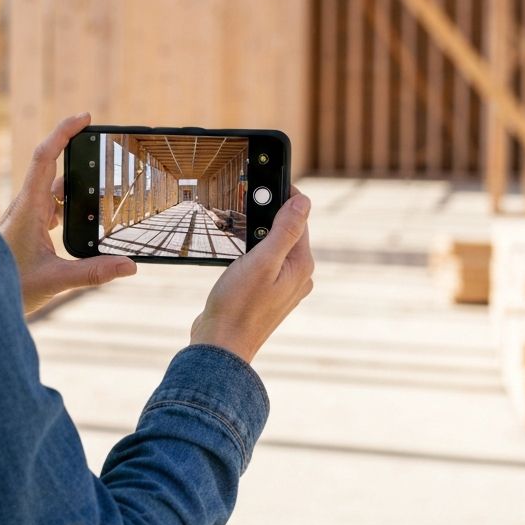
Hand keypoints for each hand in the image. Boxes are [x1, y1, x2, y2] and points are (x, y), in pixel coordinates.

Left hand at [0, 112, 136, 315]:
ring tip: (105, 185)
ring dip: (76, 184)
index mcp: (29, 207)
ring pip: (53, 189)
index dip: (64, 131)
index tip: (85, 117)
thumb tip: (129, 266)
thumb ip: (93, 273)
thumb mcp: (55, 281)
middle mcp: (26, 206)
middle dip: (79, 154)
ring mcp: (26, 216)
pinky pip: (51, 205)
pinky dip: (70, 204)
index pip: (46, 156)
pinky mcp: (28, 228)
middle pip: (53, 167)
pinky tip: (85, 217)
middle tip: (105, 148)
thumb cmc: (8, 287)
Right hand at [189, 186, 314, 362]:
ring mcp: (282, 287)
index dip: (283, 196)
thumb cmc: (238, 306)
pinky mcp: (265, 294)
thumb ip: (284, 230)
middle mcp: (297, 277)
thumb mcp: (262, 261)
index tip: (265, 177)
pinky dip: (251, 251)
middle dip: (266, 214)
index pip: (299, 219)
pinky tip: (236, 253)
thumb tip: (304, 201)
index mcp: (301, 266)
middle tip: (244, 199)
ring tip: (236, 224)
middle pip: (287, 232)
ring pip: (273, 247)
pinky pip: (264, 263)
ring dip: (257, 233)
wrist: (220, 347)